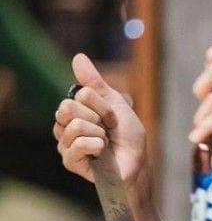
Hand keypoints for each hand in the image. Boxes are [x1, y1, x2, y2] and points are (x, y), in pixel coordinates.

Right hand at [53, 54, 149, 189]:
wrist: (137, 163)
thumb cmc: (128, 136)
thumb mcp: (115, 103)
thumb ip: (95, 82)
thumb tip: (77, 56)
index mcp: (76, 109)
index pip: (80, 95)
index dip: (102, 105)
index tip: (112, 117)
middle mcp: (66, 124)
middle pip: (67, 107)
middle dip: (97, 117)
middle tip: (107, 129)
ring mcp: (65, 143)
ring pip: (74, 126)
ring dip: (99, 134)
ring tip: (105, 143)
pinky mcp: (69, 160)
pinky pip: (77, 144)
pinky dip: (96, 146)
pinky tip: (101, 153)